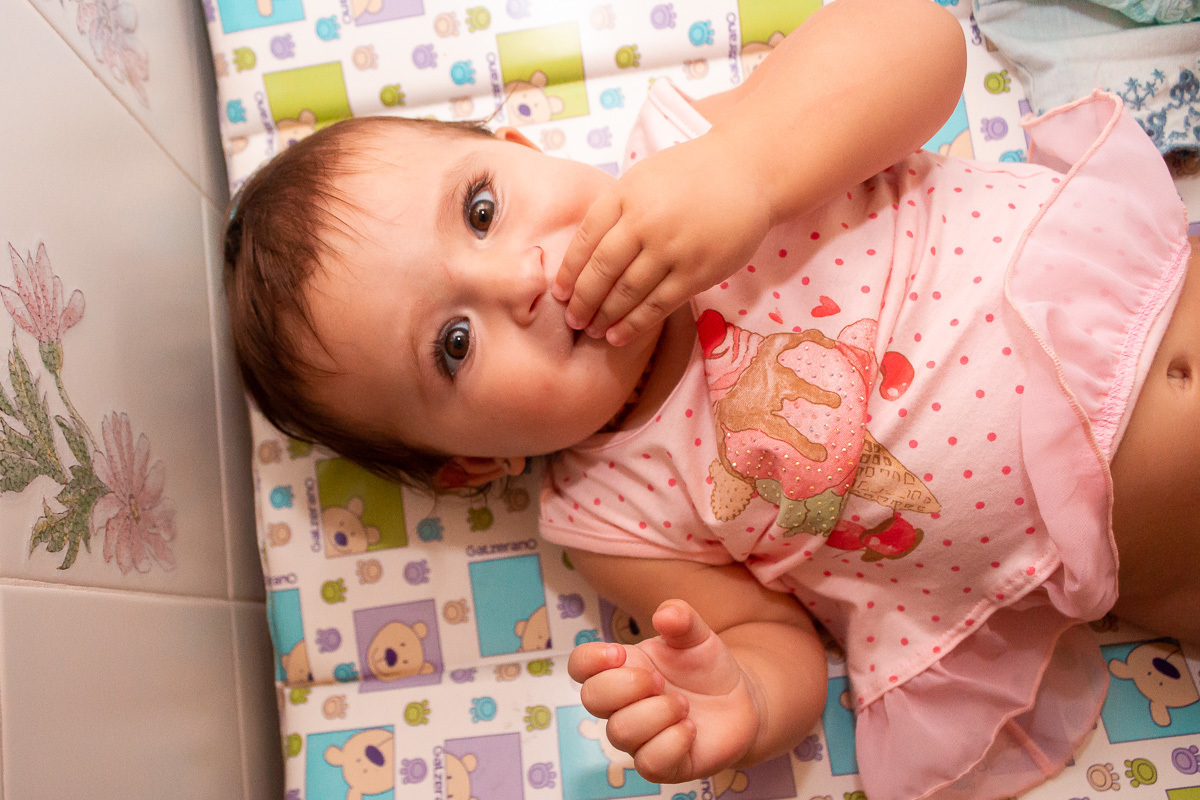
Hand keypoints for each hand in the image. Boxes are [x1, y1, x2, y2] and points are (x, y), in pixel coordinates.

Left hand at [552, 133, 771, 345]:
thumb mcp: (644, 178)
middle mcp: (645, 222)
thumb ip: (616, 210)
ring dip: (605, 316)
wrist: (748, 172)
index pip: (585, 240)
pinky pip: (658, 305)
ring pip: (627, 293)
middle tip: (571, 320)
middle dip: (582, 301)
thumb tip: (583, 251)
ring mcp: (672, 249)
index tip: (560, 292)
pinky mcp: (697, 272)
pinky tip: (618, 336)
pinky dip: (634, 324)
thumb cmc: (691, 175)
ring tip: (592, 331)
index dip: (569, 272)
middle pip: (601, 271)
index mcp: (625, 195)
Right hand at [567, 599, 761, 782]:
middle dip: (628, 685)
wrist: (740, 702)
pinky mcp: (661, 765)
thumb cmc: (707, 668)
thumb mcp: (697, 635)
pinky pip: (649, 762)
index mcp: (622, 668)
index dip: (590, 660)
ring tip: (684, 705)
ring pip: (620, 732)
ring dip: (657, 712)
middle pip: (591, 698)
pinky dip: (673, 741)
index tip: (620, 653)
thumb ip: (681, 617)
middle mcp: (623, 705)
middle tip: (661, 680)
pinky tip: (691, 728)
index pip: (580, 666)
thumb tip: (665, 615)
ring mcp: (639, 738)